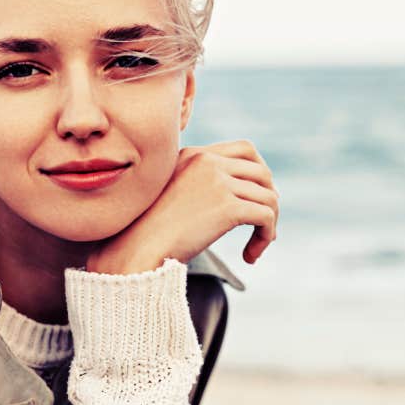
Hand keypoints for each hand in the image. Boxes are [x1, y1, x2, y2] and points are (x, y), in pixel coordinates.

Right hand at [87, 139, 279, 274]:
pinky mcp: (228, 206)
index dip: (259, 172)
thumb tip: (226, 202)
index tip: (257, 197)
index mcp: (193, 154)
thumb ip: (195, 186)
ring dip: (268, 224)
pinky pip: (266, 216)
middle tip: (263, 223)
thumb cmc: (145, 231)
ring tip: (256, 245)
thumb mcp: (169, 195)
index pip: (245, 149)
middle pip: (262, 172)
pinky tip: (251, 255)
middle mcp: (207, 161)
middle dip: (269, 198)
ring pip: (268, 197)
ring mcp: (218, 182)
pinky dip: (266, 236)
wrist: (135, 247)